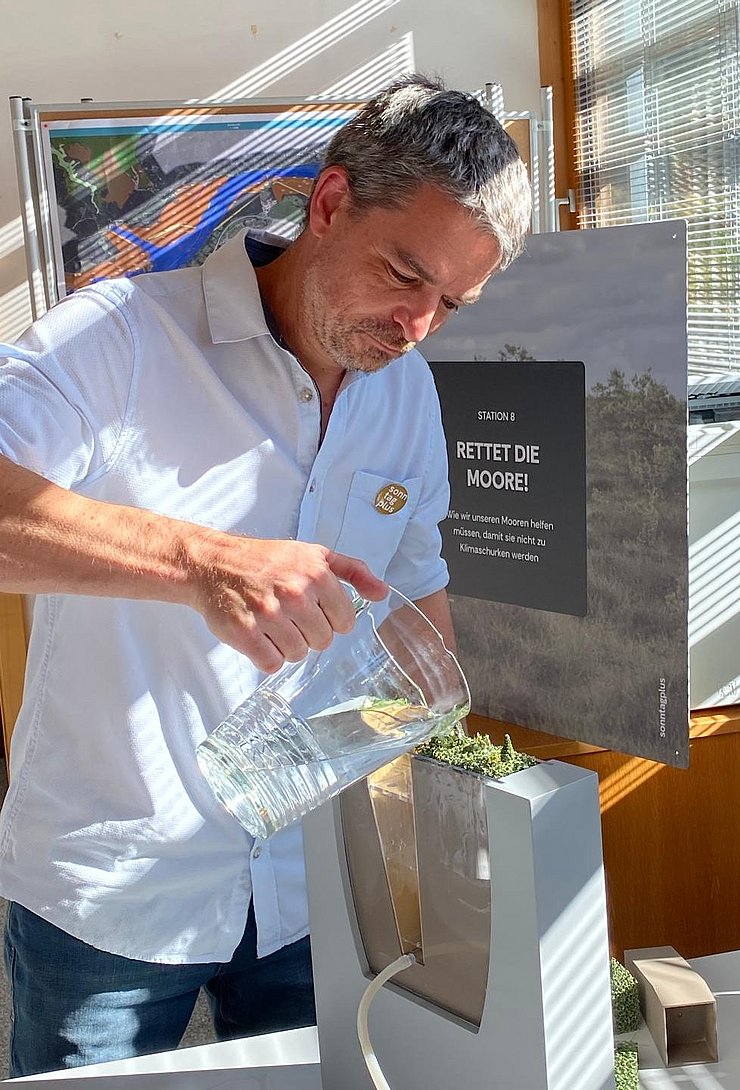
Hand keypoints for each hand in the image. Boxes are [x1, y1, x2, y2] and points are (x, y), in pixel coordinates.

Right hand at [188, 532, 387, 671]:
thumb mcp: (314, 554)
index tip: (312, 609)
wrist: (214, 563)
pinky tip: (259, 636)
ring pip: (297, 654)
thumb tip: (383, 593)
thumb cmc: (265, 560)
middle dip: (307, 633)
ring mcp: (268, 614)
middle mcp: (295, 593)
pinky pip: (271, 663)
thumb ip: (353, 572)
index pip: (346, 622)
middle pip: (322, 641)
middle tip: (288, 616)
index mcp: (317, 573)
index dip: (330, 619)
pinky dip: (266, 656)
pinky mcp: (244, 633)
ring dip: (286, 645)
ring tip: (272, 624)